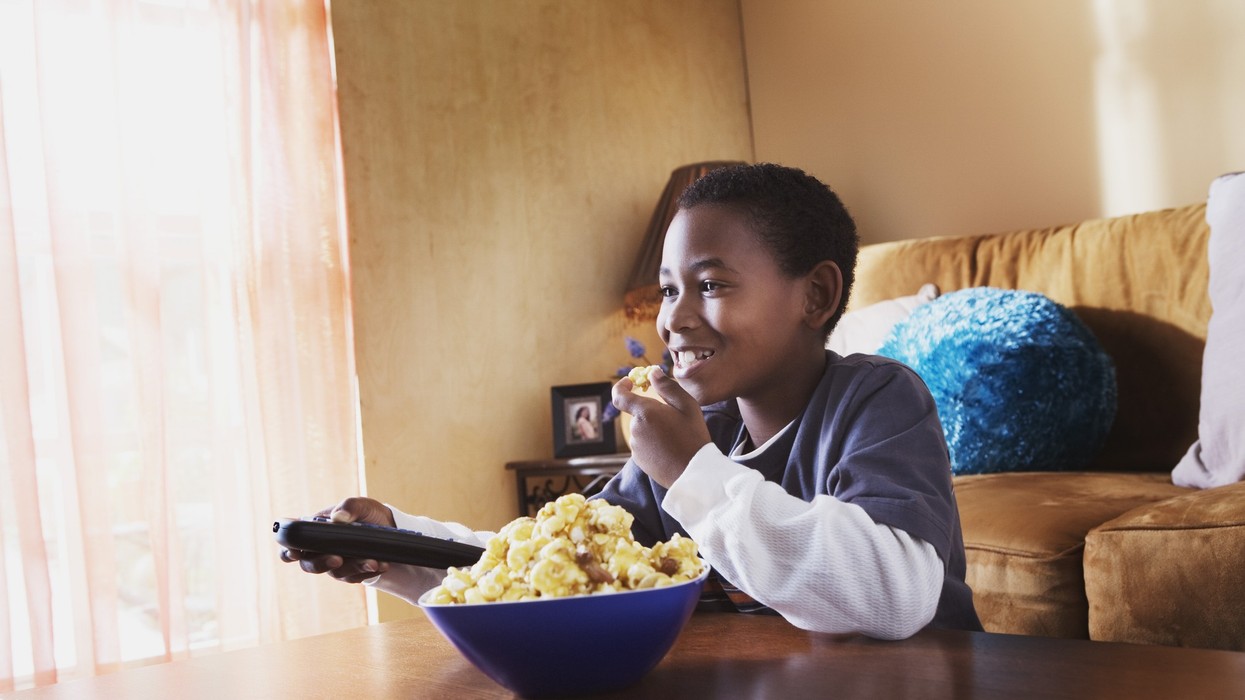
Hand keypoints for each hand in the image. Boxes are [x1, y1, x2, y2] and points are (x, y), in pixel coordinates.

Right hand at [279, 496, 396, 583]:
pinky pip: (357, 577)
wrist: (390, 528)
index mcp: (315, 531)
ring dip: (354, 567)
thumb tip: (338, 517)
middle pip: (309, 564)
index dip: (288, 551)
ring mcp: (336, 563)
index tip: (294, 553)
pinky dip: (369, 571)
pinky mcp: (352, 573)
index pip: (292, 544)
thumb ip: (349, 507)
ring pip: (337, 572)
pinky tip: (381, 564)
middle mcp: (321, 550)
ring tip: (371, 561)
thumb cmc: (367, 514)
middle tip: (337, 559)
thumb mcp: (362, 505)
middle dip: (322, 563)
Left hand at [612, 367, 710, 487]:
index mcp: (645, 413)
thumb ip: (668, 387)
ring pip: (641, 430)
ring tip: (675, 437)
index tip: (630, 381)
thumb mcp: (687, 406)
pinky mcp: (639, 460)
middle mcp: (635, 429)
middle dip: (651, 412)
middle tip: (674, 418)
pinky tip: (670, 449)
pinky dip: (653, 443)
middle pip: (637, 414)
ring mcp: (635, 446)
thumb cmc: (693, 437)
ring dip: (653, 428)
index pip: (619, 396)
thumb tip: (653, 373)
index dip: (622, 386)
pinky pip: (643, 445)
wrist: (694, 472)